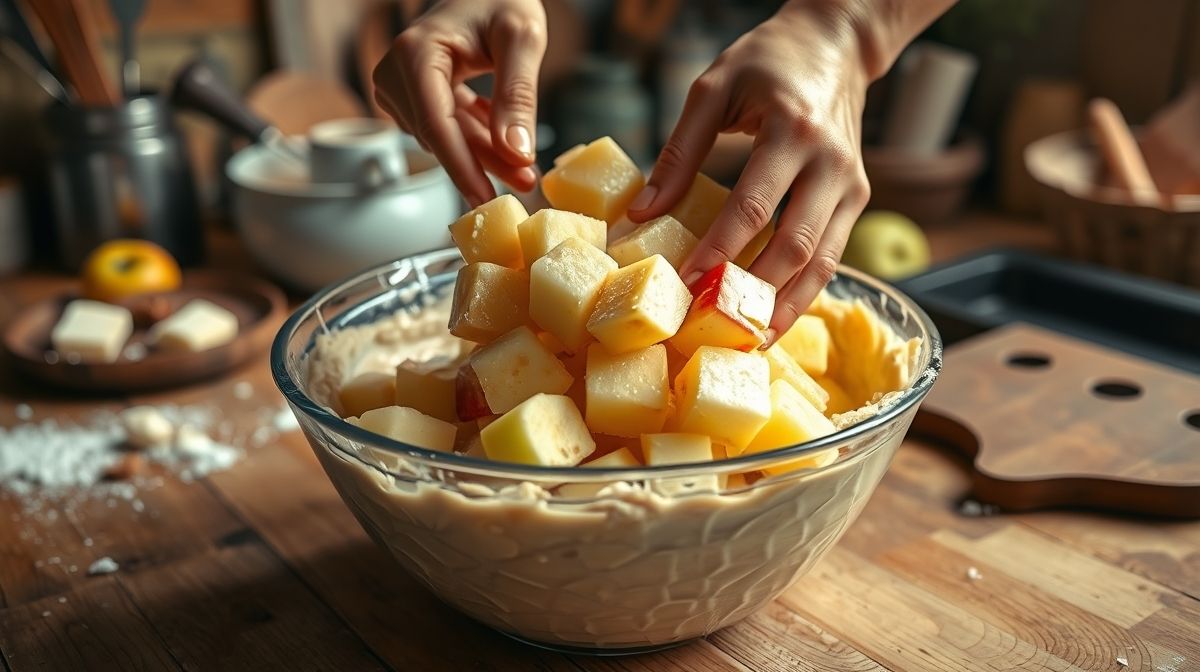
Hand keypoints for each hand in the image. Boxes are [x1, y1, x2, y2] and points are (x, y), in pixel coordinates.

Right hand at [372, 0, 546, 206]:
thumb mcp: (523, 39)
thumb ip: (518, 95)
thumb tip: (517, 153)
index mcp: (415, 53)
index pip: (436, 125)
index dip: (462, 167)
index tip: (485, 198)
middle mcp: (396, 72)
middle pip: (442, 137)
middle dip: (484, 163)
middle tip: (527, 182)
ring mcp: (401, 86)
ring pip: (447, 139)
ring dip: (486, 154)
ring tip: (526, 168)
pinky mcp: (414, 97)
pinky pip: (449, 129)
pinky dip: (480, 138)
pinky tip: (508, 142)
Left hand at [627, 2, 872, 343]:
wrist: (834, 44)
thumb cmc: (767, 62)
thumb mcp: (713, 89)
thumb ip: (679, 152)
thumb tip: (642, 214)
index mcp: (794, 132)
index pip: (754, 208)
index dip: (720, 253)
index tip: (687, 287)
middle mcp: (831, 164)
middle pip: (794, 248)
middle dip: (751, 295)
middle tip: (711, 328)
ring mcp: (852, 186)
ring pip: (822, 265)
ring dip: (784, 310)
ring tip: (746, 345)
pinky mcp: (857, 199)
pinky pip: (831, 258)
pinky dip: (803, 295)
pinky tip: (771, 320)